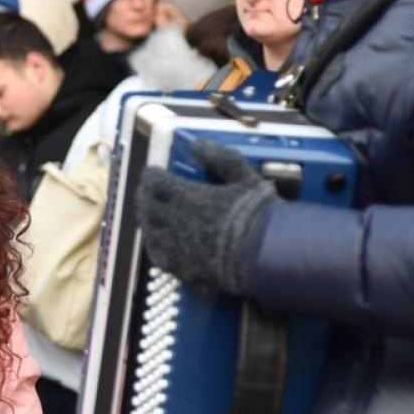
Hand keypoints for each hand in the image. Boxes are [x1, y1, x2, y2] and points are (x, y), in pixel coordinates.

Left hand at [137, 138, 275, 294]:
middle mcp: (175, 221)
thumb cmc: (258, 213)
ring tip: (151, 215)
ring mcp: (177, 247)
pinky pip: (159, 256)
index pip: (155, 183)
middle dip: (145, 197)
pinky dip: (155, 245)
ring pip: (149, 232)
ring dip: (147, 221)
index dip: (151, 176)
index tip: (153, 172)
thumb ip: (220, 158)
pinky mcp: (183, 269)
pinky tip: (159, 242)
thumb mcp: (244, 177)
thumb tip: (197, 143)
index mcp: (187, 197)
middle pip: (147, 207)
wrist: (268, 256)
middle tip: (147, 192)